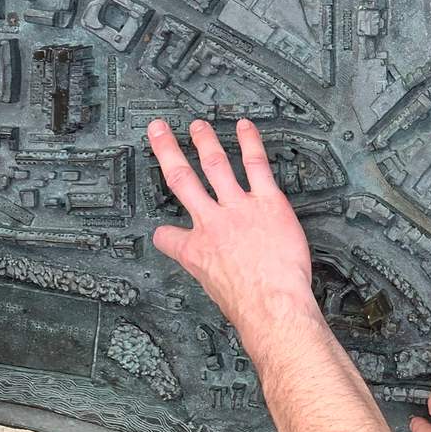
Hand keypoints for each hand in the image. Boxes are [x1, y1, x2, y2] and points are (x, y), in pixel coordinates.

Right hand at [146, 119, 314, 344]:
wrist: (272, 304)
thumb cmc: (250, 306)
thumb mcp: (217, 292)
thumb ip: (213, 274)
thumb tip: (216, 275)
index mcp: (195, 251)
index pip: (169, 237)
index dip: (164, 233)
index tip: (162, 232)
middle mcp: (212, 222)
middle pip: (181, 179)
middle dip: (167, 152)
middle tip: (158, 131)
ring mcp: (238, 208)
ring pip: (216, 165)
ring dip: (205, 141)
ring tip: (198, 125)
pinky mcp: (267, 201)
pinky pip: (256, 165)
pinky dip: (250, 143)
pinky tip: (245, 128)